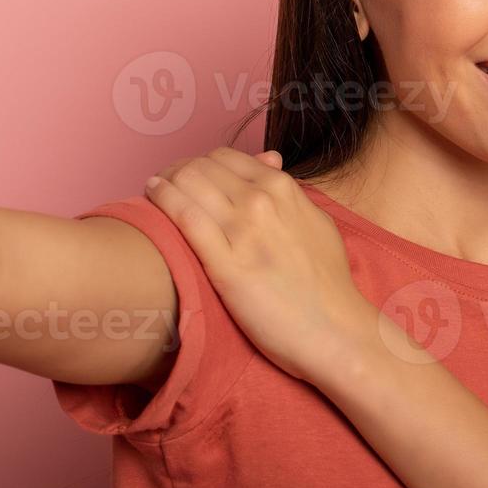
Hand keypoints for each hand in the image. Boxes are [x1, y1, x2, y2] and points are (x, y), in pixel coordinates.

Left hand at [143, 147, 373, 379]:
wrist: (334, 330)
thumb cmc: (327, 283)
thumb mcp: (316, 222)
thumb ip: (288, 192)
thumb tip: (268, 162)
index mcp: (283, 189)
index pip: (225, 157)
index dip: (200, 163)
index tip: (188, 176)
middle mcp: (262, 202)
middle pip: (200, 166)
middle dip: (177, 171)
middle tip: (164, 184)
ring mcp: (243, 232)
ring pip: (188, 183)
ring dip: (164, 181)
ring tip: (154, 191)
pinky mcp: (226, 266)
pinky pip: (185, 218)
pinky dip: (163, 200)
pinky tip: (152, 197)